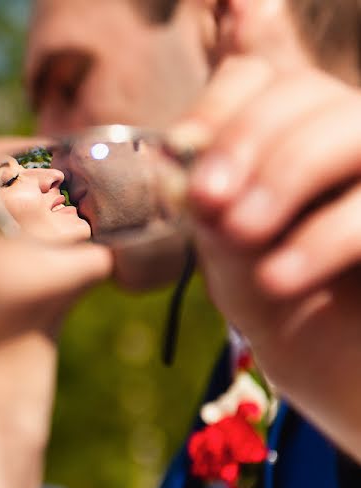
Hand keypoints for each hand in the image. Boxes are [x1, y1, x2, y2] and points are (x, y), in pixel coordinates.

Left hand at [172, 57, 360, 462]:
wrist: (345, 377)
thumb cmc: (281, 304)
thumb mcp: (228, 254)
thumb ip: (208, 206)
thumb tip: (176, 169)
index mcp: (288, 134)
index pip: (256, 78)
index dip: (216, 106)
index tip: (177, 151)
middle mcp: (344, 137)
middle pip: (304, 91)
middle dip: (246, 142)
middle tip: (206, 201)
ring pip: (351, 125)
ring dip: (285, 172)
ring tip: (237, 233)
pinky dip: (327, 233)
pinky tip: (277, 277)